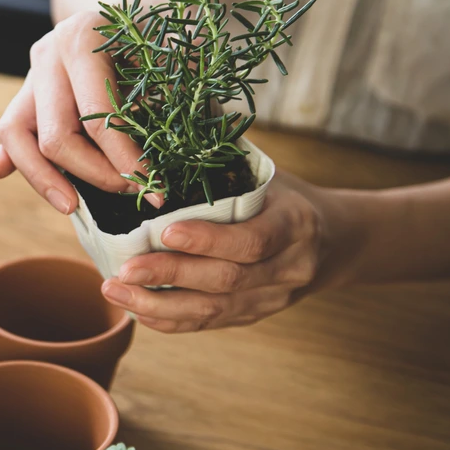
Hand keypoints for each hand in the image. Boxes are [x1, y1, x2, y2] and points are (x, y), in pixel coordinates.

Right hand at [0, 11, 155, 213]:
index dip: (126, 160)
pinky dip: (8, 156)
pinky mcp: (26, 91)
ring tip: (71, 207)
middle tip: (130, 192)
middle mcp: (48, 54)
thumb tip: (174, 138)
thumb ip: (175, 86)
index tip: (153, 187)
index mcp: (82, 39)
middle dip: (94, 174)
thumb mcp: (173, 45)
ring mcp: (32, 72)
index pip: (97, 119)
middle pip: (55, 136)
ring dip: (43, 178)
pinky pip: (11, 131)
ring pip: (16, 136)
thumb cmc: (158, 26)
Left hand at [100, 172, 338, 331]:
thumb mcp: (268, 175)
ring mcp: (271, 299)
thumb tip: (172, 125)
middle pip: (225, 280)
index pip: (252, 240)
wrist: (334, 242)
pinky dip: (169, 319)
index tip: (165, 232)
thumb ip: (226, 162)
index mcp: (295, 225)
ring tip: (115, 291)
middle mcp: (288, 269)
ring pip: (212, 311)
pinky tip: (134, 308)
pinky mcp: (252, 317)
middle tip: (123, 269)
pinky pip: (207, 324)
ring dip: (157, 304)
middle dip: (169, 276)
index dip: (208, 240)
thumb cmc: (285, 198)